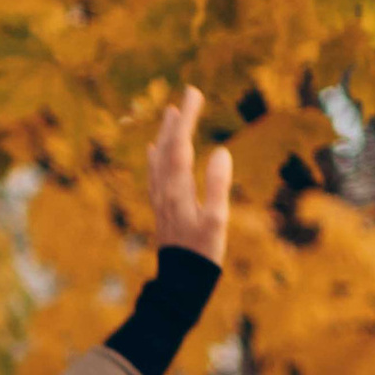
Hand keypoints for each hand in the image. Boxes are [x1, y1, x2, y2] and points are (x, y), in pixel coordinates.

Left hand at [148, 86, 231, 261]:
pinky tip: (153, 151)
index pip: (181, 144)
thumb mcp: (216, 221)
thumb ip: (217, 185)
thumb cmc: (202, 253)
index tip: (194, 92)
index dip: (187, 118)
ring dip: (165, 135)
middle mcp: (164, 190)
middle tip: (187, 93)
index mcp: (178, 189)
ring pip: (159, 159)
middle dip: (177, 120)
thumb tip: (221, 151)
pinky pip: (155, 174)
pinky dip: (155, 157)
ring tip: (169, 113)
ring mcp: (161, 200)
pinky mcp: (161, 208)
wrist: (180, 281)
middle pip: (168, 147)